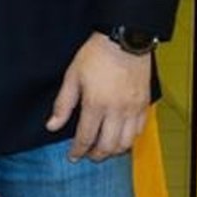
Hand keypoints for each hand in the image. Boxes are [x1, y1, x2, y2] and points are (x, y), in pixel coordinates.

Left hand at [46, 32, 151, 161]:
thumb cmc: (96, 55)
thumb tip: (52, 126)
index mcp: (96, 104)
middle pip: (107, 145)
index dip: (78, 151)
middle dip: (96, 155)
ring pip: (126, 142)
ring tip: (104, 149)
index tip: (73, 156)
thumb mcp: (72, 76)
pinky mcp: (145, 104)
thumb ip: (63, 104)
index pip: (86, 138)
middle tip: (88, 155)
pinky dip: (130, 139)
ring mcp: (133, 108)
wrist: (125, 39)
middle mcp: (117, 110)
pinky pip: (139, 130)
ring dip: (114, 151)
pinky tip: (121, 137)